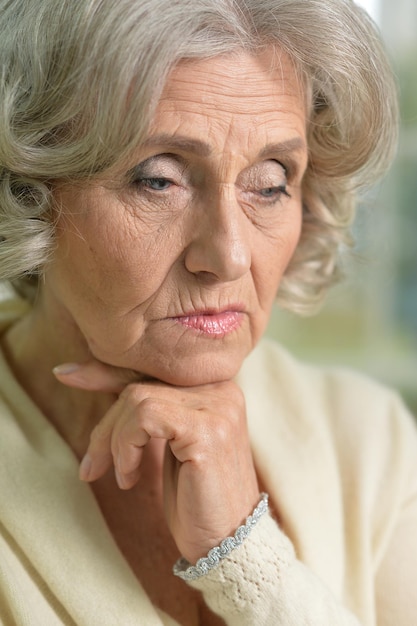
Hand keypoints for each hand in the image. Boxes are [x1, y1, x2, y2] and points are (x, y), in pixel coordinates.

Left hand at [54, 360, 259, 562]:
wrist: (228, 543)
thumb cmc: (194, 495)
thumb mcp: (164, 442)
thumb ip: (141, 408)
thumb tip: (74, 372)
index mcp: (212, 384)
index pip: (151, 369)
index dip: (105, 373)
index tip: (66, 375)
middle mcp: (219, 386)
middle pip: (139, 384)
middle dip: (106, 426)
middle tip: (91, 467)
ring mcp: (217, 406)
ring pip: (137, 398)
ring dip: (115, 442)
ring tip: (123, 476)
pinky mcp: (206, 429)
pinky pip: (145, 417)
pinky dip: (126, 447)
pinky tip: (131, 477)